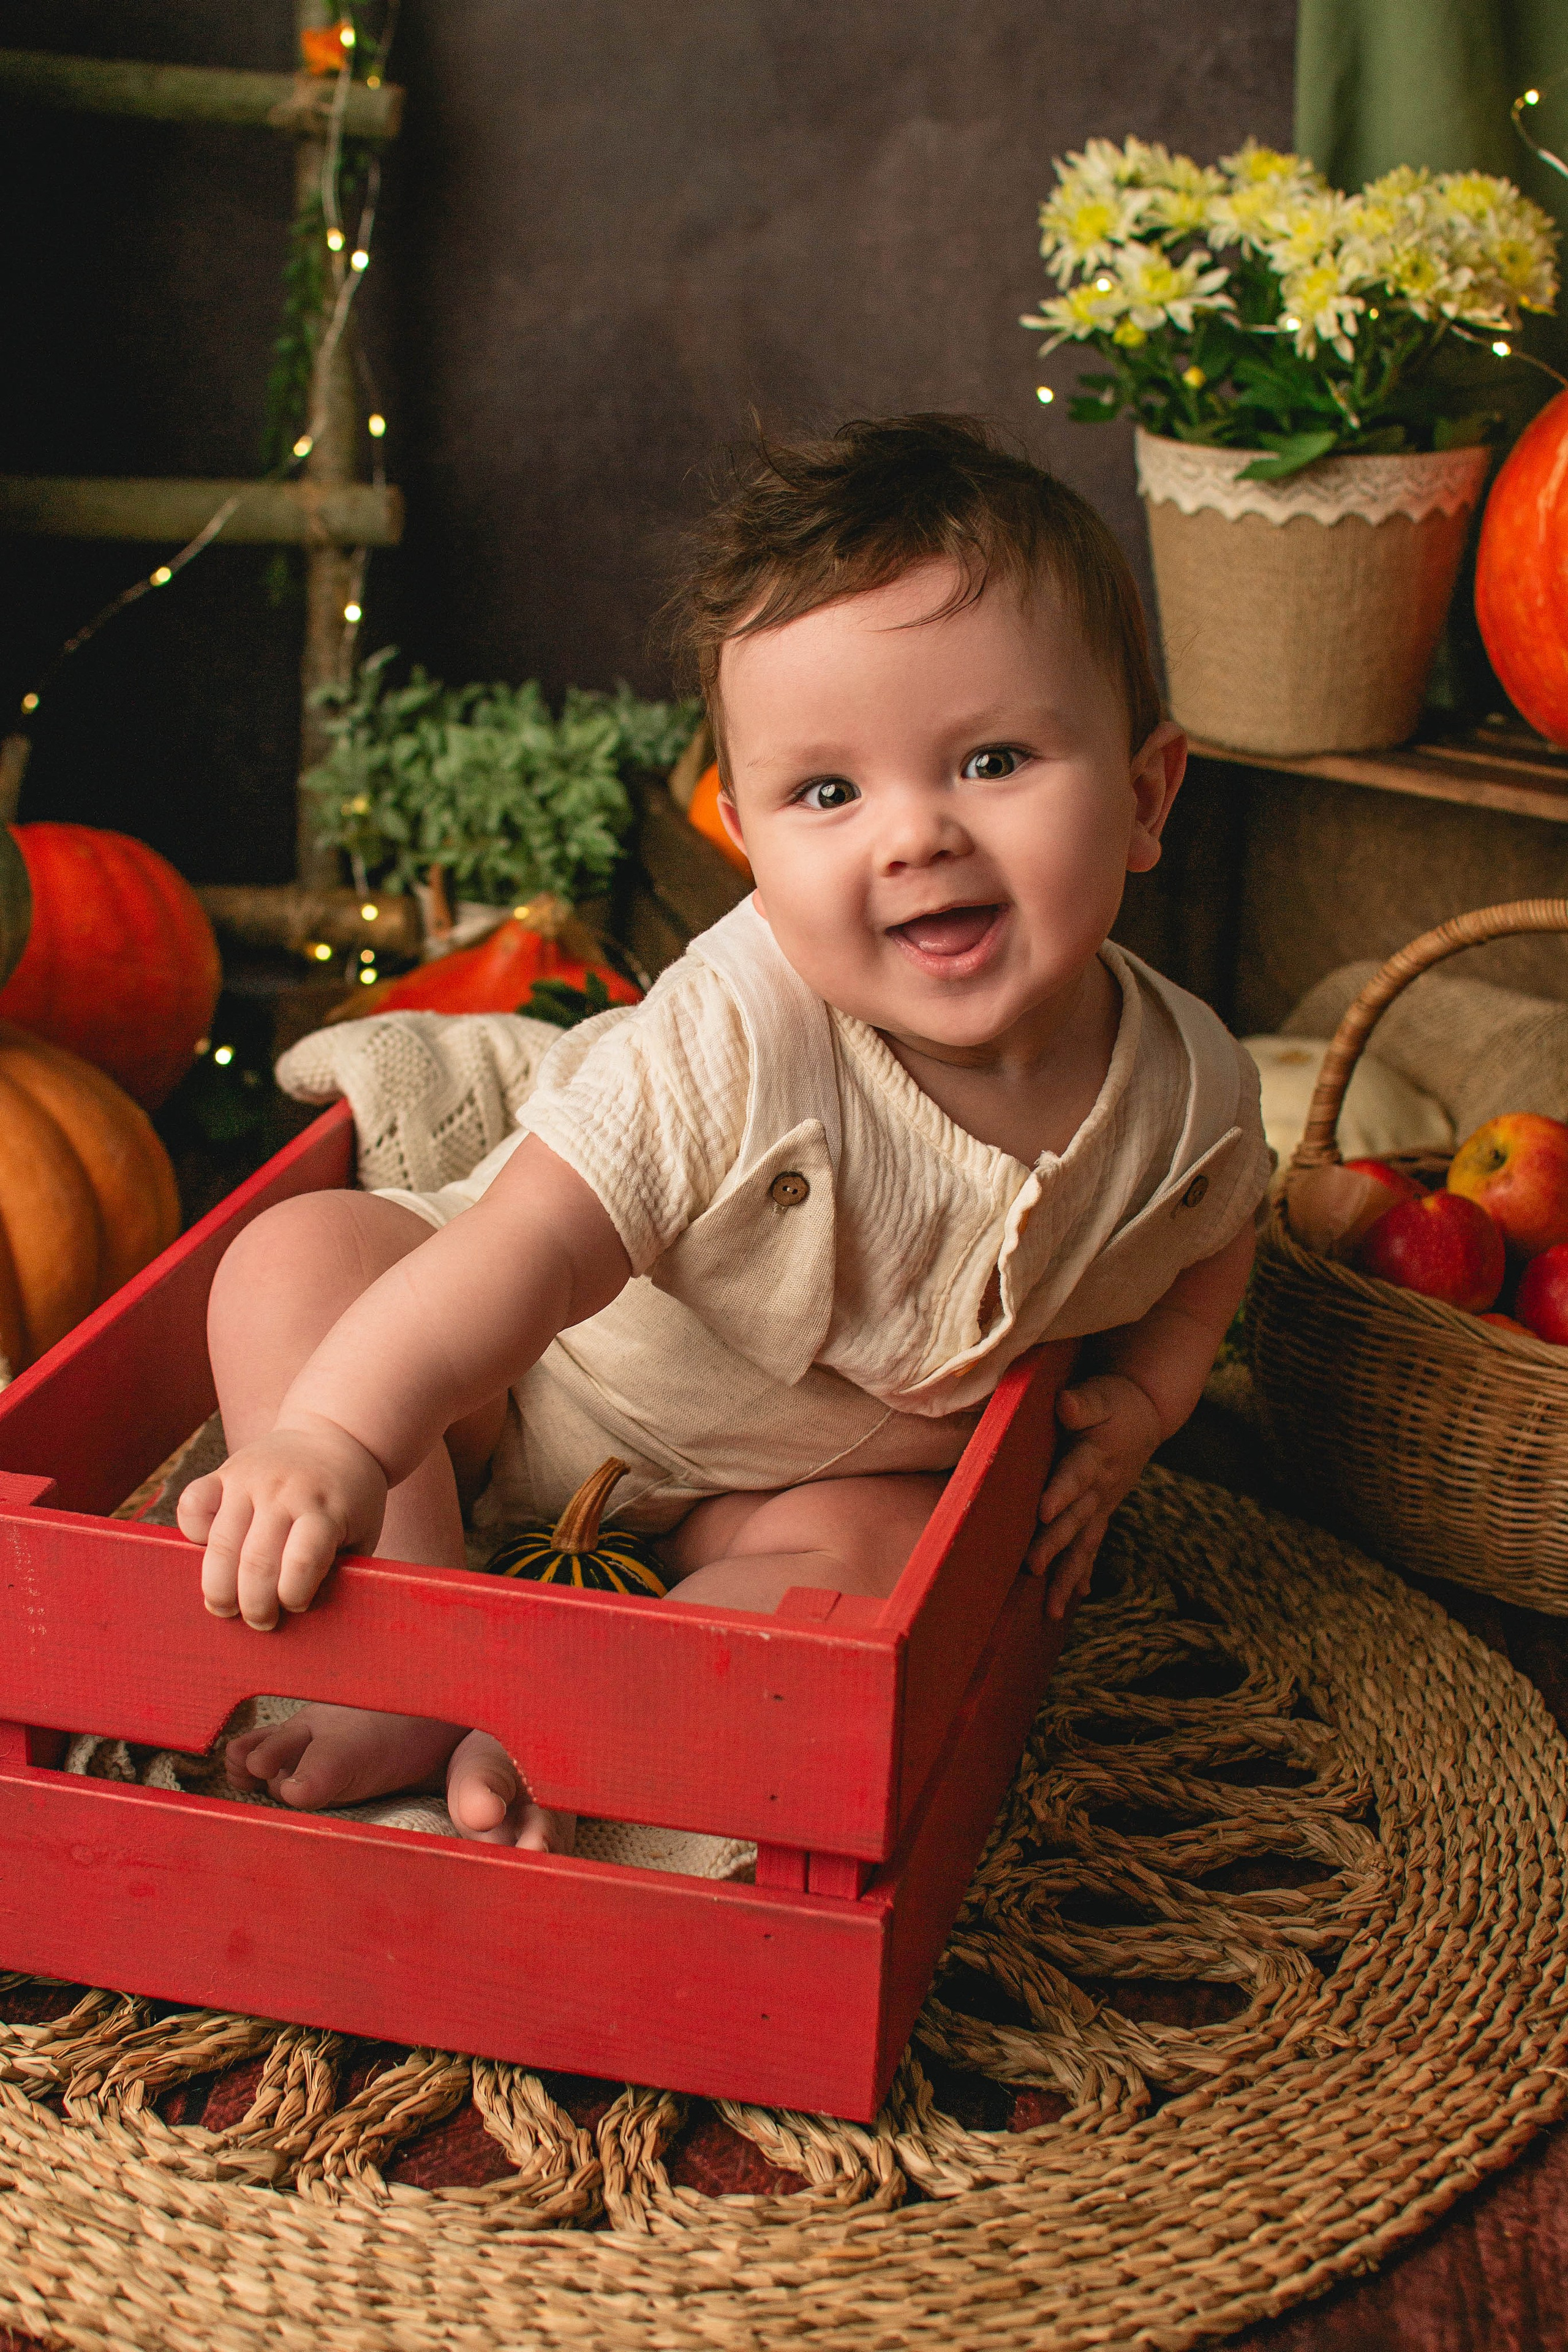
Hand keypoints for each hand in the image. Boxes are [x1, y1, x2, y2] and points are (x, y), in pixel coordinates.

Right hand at [176, 1419, 388, 1630]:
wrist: (334, 1434)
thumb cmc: (350, 1499)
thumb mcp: (362, 1531)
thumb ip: (341, 1569)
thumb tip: (308, 1621)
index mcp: (325, 1510)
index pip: (302, 1562)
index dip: (294, 1596)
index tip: (296, 1605)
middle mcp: (285, 1493)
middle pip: (256, 1562)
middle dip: (253, 1605)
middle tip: (259, 1621)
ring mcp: (250, 1480)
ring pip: (220, 1543)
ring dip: (218, 1588)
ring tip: (226, 1607)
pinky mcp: (223, 1472)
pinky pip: (193, 1504)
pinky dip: (192, 1534)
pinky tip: (207, 1551)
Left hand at [1026, 1373, 1163, 1620]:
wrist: (1147, 1413)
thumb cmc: (1116, 1401)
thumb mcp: (1102, 1394)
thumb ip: (1083, 1402)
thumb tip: (1065, 1403)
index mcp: (1096, 1457)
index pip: (1075, 1476)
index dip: (1060, 1493)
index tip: (1042, 1512)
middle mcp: (1100, 1488)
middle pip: (1075, 1519)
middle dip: (1054, 1544)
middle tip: (1032, 1566)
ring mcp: (1103, 1504)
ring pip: (1084, 1544)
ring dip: (1068, 1576)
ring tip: (1052, 1610)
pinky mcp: (1102, 1511)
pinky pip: (1093, 1546)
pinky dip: (1085, 1572)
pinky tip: (1074, 1599)